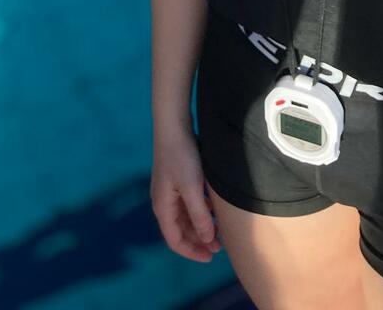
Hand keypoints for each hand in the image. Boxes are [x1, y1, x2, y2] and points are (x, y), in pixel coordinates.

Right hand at [150, 127, 222, 262]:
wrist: (173, 125)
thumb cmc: (182, 157)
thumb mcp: (192, 188)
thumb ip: (199, 215)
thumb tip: (208, 239)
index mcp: (163, 208)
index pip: (175, 240)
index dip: (192, 252)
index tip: (210, 257)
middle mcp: (164, 201)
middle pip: (180, 230)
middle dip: (199, 240)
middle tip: (219, 246)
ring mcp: (170, 189)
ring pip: (186, 216)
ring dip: (201, 226)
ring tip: (219, 231)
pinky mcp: (177, 178)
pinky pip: (188, 202)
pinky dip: (200, 210)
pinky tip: (214, 209)